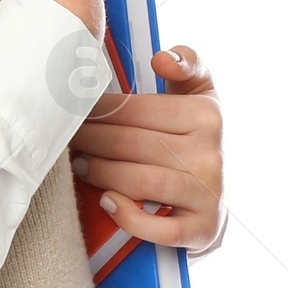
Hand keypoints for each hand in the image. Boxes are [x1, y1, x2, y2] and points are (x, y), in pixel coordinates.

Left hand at [70, 45, 224, 251]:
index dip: (97, 109)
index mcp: (206, 115)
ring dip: (101, 172)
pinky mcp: (202, 229)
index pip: (136, 109)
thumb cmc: (196, 138)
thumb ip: (187, 63)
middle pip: (132, 143)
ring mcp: (208, 194)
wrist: (219, 196)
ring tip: (79, 165)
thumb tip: (162, 58)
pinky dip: (130, 217)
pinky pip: (160, 228)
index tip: (73, 109)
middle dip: (91, 139)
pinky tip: (107, 202)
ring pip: (140, 180)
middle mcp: (210, 155)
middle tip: (67, 139)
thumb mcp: (201, 95)